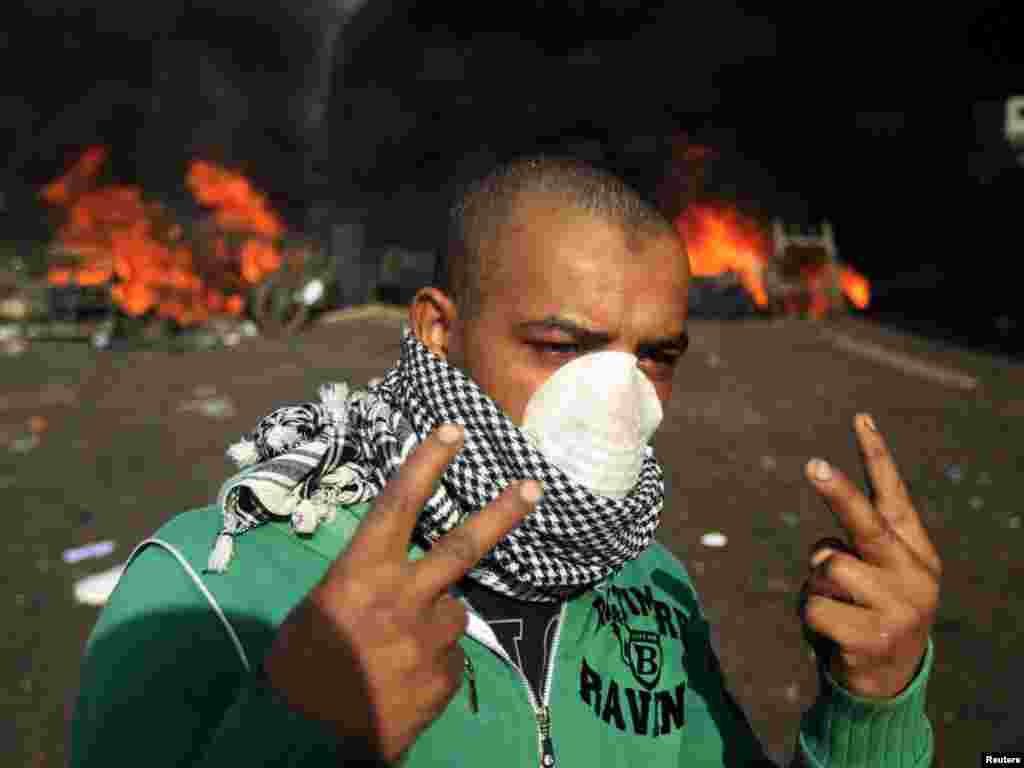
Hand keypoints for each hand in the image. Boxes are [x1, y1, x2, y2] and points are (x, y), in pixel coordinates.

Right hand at [264, 423, 540, 761]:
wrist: (303, 739)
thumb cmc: (297, 669)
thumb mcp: (317, 611)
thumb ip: (361, 587)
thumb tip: (386, 584)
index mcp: (361, 573)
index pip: (398, 505)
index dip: (428, 463)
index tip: (454, 430)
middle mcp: (403, 597)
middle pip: (463, 546)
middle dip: (501, 513)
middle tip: (533, 487)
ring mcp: (430, 637)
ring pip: (453, 613)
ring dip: (435, 623)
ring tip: (399, 652)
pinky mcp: (446, 676)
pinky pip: (450, 658)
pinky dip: (432, 664)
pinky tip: (403, 684)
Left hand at [798, 414, 941, 698]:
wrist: (886, 681)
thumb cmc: (869, 612)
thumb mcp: (877, 576)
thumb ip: (859, 548)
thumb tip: (826, 552)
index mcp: (914, 551)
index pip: (893, 495)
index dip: (876, 456)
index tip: (859, 417)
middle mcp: (914, 574)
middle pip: (865, 523)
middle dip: (838, 493)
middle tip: (813, 464)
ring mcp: (898, 606)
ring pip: (826, 566)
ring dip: (816, 584)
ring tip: (838, 606)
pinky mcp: (874, 636)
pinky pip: (813, 605)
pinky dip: (808, 616)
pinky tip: (832, 632)